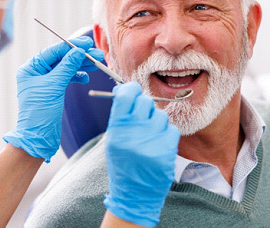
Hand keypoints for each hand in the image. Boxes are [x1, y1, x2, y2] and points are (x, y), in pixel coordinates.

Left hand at [3, 36, 103, 161]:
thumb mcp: (54, 86)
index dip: (71, 46)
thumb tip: (79, 51)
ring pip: (66, 68)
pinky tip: (85, 77)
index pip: (53, 51)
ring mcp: (45, 81)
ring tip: (97, 64)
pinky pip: (67, 78)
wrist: (38, 137)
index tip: (87, 43)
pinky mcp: (53, 90)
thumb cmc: (40, 112)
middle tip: (97, 54)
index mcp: (31, 68)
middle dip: (80, 56)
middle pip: (61, 58)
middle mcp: (37, 72)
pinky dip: (77, 76)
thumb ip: (67, 66)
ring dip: (81, 65)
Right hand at [104, 82, 179, 226]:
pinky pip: (171, 129)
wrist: (134, 194)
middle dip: (144, 107)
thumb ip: (120, 116)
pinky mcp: (167, 151)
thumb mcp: (113, 140)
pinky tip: (158, 146)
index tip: (133, 90)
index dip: (131, 89)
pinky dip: (166, 135)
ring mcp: (151, 142)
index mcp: (116, 130)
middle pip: (145, 102)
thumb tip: (126, 89)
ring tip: (150, 137)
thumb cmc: (122, 163)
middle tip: (142, 117)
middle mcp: (133, 134)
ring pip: (160, 115)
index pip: (126, 95)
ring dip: (156, 122)